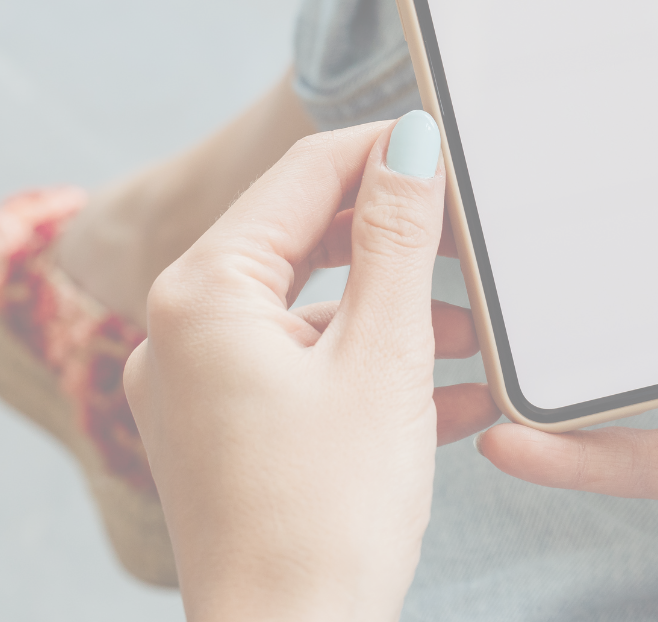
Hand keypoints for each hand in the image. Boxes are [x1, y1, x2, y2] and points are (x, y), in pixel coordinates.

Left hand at [124, 114, 497, 621]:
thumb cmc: (328, 517)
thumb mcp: (381, 354)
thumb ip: (397, 237)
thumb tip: (411, 143)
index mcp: (204, 294)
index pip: (302, 175)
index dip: (379, 148)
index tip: (443, 141)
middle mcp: (186, 328)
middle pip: (307, 236)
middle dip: (396, 238)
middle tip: (466, 237)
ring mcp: (204, 380)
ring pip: (316, 303)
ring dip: (397, 308)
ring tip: (470, 334)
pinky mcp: (232, 423)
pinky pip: (310, 361)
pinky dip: (374, 361)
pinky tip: (448, 390)